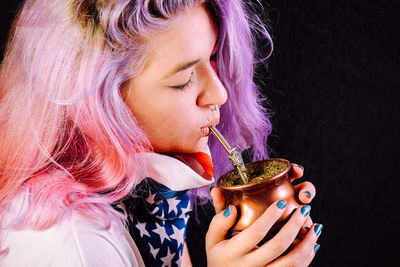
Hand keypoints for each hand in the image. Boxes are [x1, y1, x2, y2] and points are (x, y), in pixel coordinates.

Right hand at [206, 200, 321, 265]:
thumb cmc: (218, 258)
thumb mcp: (212, 240)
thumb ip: (219, 221)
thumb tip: (228, 203)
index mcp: (232, 254)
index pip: (255, 232)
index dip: (270, 216)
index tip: (282, 203)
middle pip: (278, 246)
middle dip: (295, 225)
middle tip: (304, 209)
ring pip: (292, 263)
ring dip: (307, 243)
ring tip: (315, 227)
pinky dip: (307, 258)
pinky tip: (313, 244)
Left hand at [211, 163, 315, 230]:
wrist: (237, 256)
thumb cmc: (230, 233)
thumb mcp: (224, 221)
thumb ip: (221, 206)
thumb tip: (215, 190)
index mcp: (266, 190)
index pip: (284, 174)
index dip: (293, 170)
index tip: (296, 170)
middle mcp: (282, 200)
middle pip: (301, 188)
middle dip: (307, 189)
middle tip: (304, 195)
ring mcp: (291, 217)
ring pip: (306, 208)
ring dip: (310, 212)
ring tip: (305, 211)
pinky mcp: (295, 234)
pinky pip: (307, 229)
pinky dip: (309, 230)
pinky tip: (309, 232)